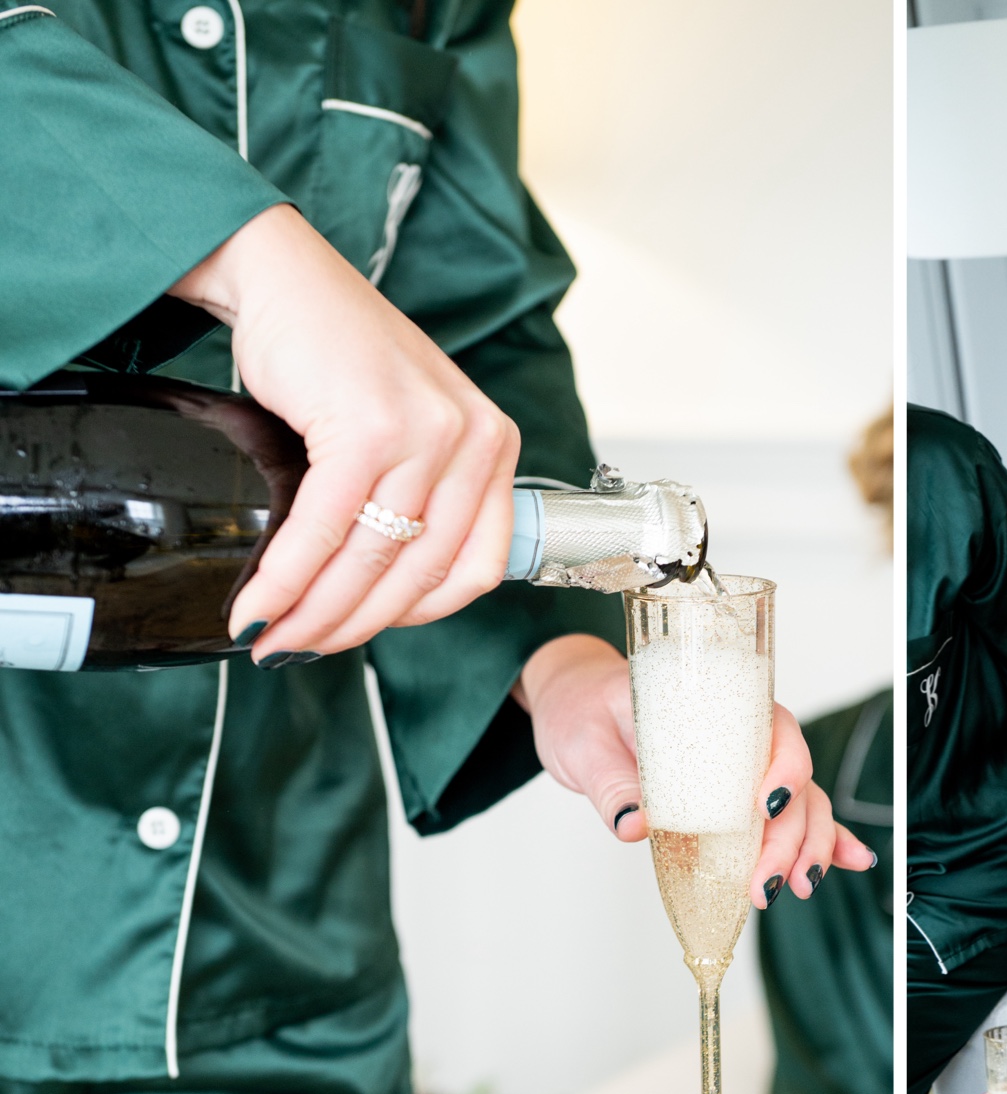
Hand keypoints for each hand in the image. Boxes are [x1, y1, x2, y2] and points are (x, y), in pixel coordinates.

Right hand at [169, 204, 519, 659]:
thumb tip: (375, 593)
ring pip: (372, 559)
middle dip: (352, 626)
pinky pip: (326, 528)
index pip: (477, 565)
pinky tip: (259, 600)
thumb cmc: (338, 357)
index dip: (417, 616)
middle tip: (297, 649)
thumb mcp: (408, 428)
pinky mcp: (369, 425)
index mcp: (493, 446)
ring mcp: (427, 432)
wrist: (284, 277)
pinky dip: (286, 575)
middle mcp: (474, 440)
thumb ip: (416, 497)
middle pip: (419, 572)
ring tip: (271, 636)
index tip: (365, 633)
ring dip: (315, 611)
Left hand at [515, 635, 876, 907]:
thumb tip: (634, 824)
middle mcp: (742, 733)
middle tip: (766, 882)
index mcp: (714, 703)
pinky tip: (846, 863)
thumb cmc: (583, 708)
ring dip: (809, 846)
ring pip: (802, 803)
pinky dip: (822, 839)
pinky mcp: (736, 795)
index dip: (783, 769)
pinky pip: (789, 815)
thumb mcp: (585, 741)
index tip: (766, 807)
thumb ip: (611, 782)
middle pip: (794, 780)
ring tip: (799, 887)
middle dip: (791, 834)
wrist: (574, 705)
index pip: (773, 729)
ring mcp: (744, 766)